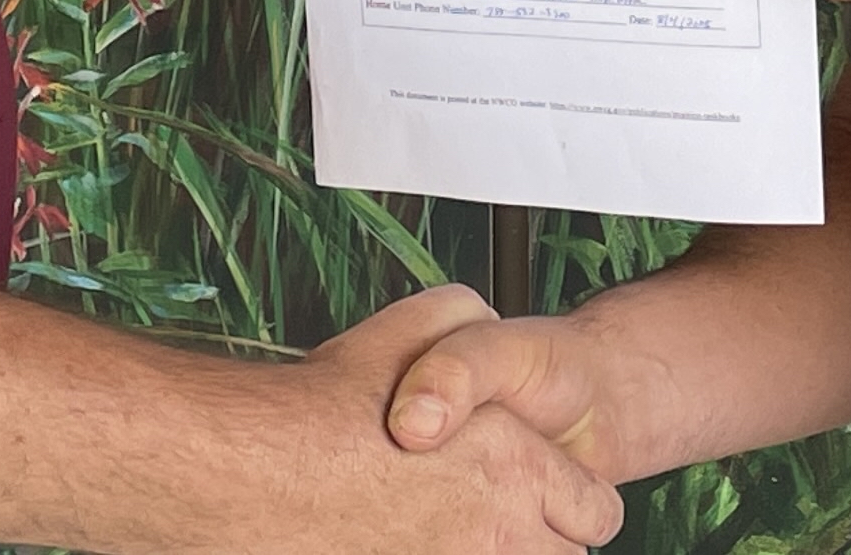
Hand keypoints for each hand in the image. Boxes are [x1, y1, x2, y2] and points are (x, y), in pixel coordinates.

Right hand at [254, 285, 621, 553]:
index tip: (556, 497)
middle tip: (505, 519)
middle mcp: (497, 534)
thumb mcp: (417, 324)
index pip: (595, 514)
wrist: (255, 470)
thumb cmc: (326, 410)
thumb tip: (485, 318)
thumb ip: (470, 317)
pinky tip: (416, 538)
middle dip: (542, 540)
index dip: (574, 500)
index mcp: (517, 468)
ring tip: (461, 533)